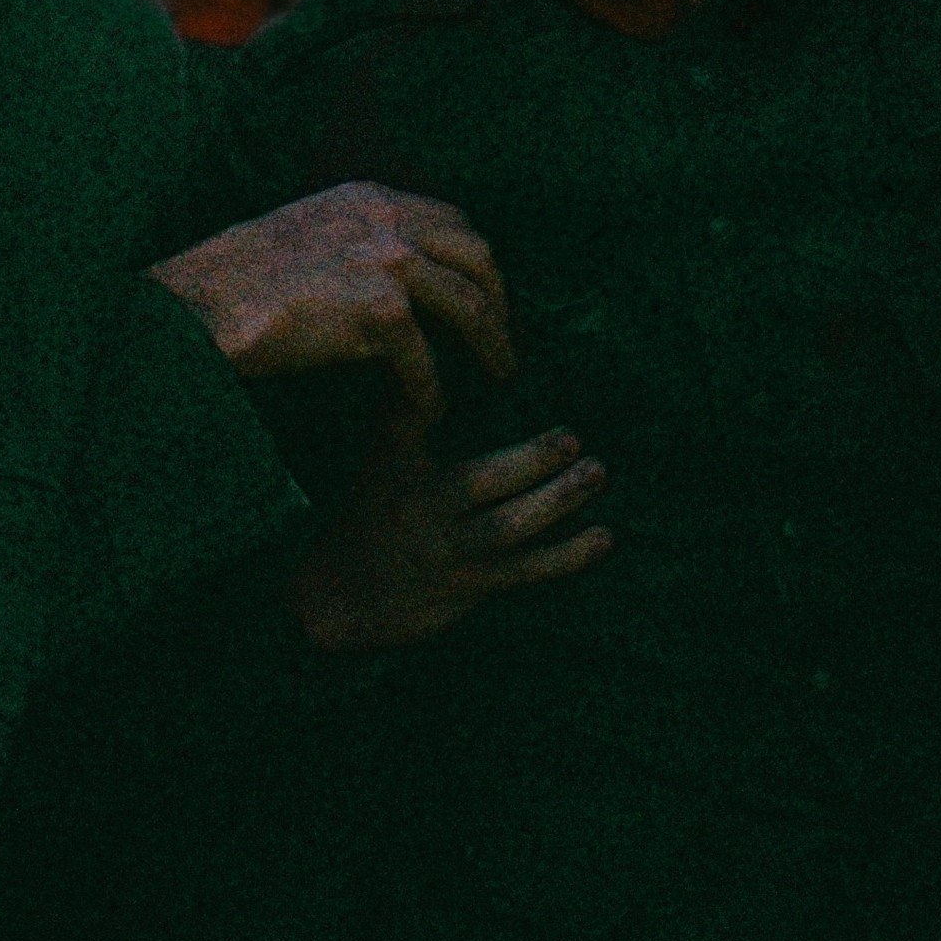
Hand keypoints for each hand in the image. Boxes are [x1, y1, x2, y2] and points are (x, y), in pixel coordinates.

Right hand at [150, 179, 514, 418]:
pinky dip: (432, 390)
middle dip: (500, 298)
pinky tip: (431, 410)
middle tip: (505, 338)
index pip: (452, 219)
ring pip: (468, 304)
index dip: (476, 260)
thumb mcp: (310, 232)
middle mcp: (387, 220)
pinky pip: (426, 360)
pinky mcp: (377, 312)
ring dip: (490, 344)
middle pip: (477, 255)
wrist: (199, 305)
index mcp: (370, 197)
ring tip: (498, 374)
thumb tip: (402, 271)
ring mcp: (386, 262)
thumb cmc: (240, 279)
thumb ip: (358, 238)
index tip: (486, 293)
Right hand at [288, 402, 610, 649]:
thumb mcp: (380, 456)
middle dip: (536, 465)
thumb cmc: (366, 509)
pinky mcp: (472, 588)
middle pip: (489, 492)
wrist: (337, 597)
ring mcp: (453, 558)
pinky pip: (524, 573)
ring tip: (598, 475)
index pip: (443, 442)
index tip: (538, 409)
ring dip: (560, 507)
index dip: (487, 432)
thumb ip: (407, 406)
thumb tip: (425, 343)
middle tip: (579, 443)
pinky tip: (604, 537)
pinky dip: (566, 557)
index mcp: (410, 479)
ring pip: (512, 533)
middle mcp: (432, 520)